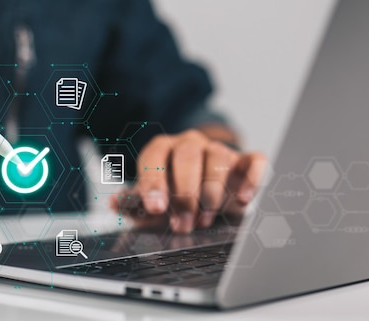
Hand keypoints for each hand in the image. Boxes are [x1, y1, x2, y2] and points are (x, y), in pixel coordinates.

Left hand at [110, 129, 265, 233]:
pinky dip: (251, 178)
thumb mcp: (154, 201)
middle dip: (184, 193)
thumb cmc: (174, 195)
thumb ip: (135, 203)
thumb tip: (114, 202)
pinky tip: (242, 199)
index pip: (154, 157)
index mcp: (162, 149)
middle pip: (186, 156)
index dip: (153, 182)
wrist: (208, 188)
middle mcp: (190, 144)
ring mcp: (218, 150)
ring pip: (217, 157)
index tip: (155, 208)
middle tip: (182, 223)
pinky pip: (254, 160)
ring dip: (210, 192)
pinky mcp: (245, 161)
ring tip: (203, 220)